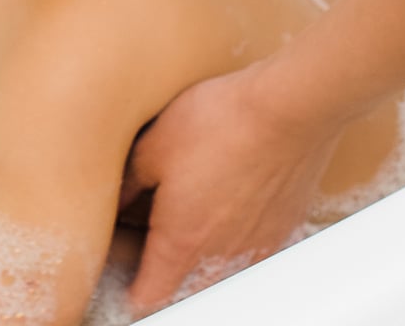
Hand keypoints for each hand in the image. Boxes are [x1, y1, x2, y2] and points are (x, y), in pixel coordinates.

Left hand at [118, 58, 340, 315]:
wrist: (287, 109)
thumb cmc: (219, 122)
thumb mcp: (155, 144)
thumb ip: (130, 181)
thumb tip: (117, 197)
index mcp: (181, 242)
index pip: (151, 296)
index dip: (134, 292)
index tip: (127, 279)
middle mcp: (220, 257)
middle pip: (187, 288)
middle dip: (169, 271)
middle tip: (158, 236)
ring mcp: (256, 246)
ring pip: (222, 269)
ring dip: (206, 252)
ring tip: (199, 212)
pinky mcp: (283, 228)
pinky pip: (253, 249)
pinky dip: (240, 236)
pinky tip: (235, 201)